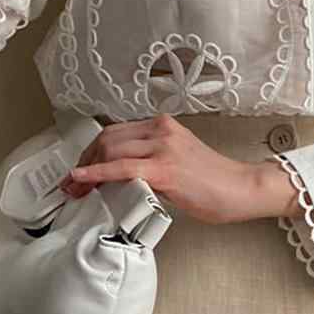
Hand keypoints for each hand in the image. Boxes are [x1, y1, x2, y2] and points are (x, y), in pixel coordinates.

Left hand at [58, 113, 293, 223]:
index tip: (79, 170)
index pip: (116, 132)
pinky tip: (83, 178)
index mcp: (163, 125)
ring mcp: (163, 147)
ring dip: (86, 170)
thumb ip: (150, 160)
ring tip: (74, 189)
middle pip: (107, 139)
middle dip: (84, 160)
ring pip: (110, 150)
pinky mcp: (164, 168)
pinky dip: (96, 172)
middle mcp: (161, 130)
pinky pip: (122, 167)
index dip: (91, 151)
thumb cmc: (213, 181)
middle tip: (71, 183)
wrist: (241, 188)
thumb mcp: (177, 160)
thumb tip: (120, 176)